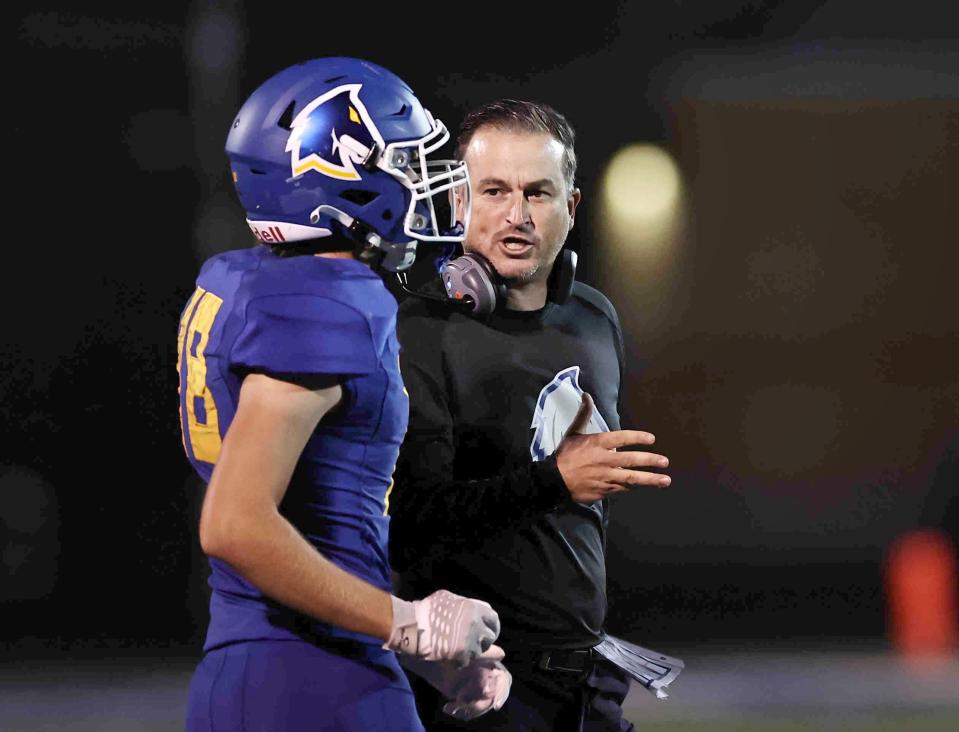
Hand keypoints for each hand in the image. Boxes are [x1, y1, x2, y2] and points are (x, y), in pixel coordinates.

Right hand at [385, 590, 500, 666]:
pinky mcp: (461, 655)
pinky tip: (449, 655)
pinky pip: (467, 661)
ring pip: (479, 652)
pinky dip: (460, 661)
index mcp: (475, 609)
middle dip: (483, 641)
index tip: (487, 631)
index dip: (491, 626)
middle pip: (490, 637)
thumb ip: (467, 605)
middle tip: (472, 642)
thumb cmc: (429, 609)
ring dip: (471, 652)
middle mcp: (476, 625)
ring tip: (457, 647)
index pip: (494, 619)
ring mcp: (470, 641)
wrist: (413, 626)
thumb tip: (480, 611)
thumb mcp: (449, 599)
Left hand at [399, 646, 511, 720]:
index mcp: (488, 663)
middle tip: (467, 703)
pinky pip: (466, 708)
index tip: (495, 704)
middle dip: (482, 703)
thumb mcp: (465, 646)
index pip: (503, 680)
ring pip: (480, 704)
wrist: (424, 649)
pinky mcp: (460, 694)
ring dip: (471, 708)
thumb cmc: (447, 643)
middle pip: (492, 697)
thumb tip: (502, 653)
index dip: (501, 691)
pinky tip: (448, 707)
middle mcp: (483, 675)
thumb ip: (484, 650)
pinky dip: (460, 710)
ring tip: (456, 706)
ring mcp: (472, 686)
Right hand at [555, 392, 670, 502]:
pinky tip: (646, 486)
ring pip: (632, 478)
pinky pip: (623, 488)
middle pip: (631, 460)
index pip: (622, 438)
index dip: (638, 437)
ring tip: (665, 480)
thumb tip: (587, 394)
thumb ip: (584, 414)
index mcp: (597, 443)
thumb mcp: (573, 431)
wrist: (554, 479)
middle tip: (665, 461)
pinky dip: (634, 487)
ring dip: (650, 479)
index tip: (652, 439)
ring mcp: (606, 476)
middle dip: (650, 460)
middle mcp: (604, 459)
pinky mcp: (605, 490)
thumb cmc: (565, 454)